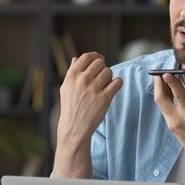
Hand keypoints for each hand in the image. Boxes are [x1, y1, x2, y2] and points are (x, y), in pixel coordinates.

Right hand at [53, 52, 121, 176]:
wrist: (74, 127)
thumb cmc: (70, 107)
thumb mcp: (66, 88)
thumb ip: (71, 72)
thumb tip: (75, 58)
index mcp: (72, 76)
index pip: (87, 57)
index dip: (95, 56)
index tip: (100, 60)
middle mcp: (82, 80)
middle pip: (100, 63)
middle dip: (103, 68)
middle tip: (102, 76)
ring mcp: (94, 89)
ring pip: (109, 72)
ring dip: (109, 77)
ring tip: (105, 85)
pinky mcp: (105, 98)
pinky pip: (117, 82)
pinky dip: (118, 84)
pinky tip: (113, 88)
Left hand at [153, 67, 184, 160]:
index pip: (178, 94)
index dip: (171, 82)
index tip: (166, 72)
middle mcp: (178, 119)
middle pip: (161, 99)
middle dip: (158, 84)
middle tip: (158, 72)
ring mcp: (171, 124)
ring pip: (160, 104)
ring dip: (159, 90)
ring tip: (161, 79)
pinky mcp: (169, 126)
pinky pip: (163, 109)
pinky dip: (163, 98)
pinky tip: (166, 91)